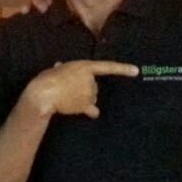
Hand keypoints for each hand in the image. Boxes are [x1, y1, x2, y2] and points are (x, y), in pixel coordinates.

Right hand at [23, 60, 138, 118]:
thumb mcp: (56, 69)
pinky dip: (92, 112)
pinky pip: (92, 110)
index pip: (108, 67)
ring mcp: (89, 93)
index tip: (136, 71)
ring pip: (91, 98)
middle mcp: (91, 80)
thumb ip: (62, 69)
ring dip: (83, 98)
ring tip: (68, 98)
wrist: (45, 93)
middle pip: (94, 86)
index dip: (123, 69)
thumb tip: (60, 67)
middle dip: (84, 88)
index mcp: (85, 66)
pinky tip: (93, 115)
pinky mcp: (85, 105)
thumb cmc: (48, 78)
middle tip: (69, 89)